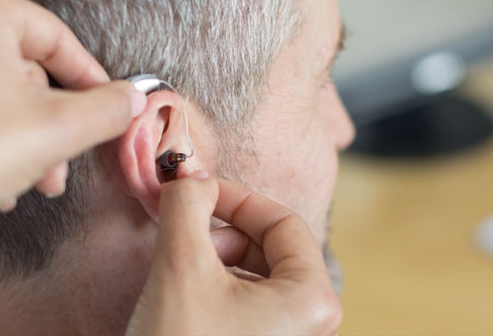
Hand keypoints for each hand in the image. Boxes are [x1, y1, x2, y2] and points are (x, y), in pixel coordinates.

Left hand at [0, 0, 145, 255]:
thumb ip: (106, 109)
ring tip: (32, 180)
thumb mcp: (57, 130)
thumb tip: (130, 100)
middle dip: (49, 125)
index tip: (109, 107)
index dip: (91, 80)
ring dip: (21, 137)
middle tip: (63, 164)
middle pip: (21, 69)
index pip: (55, 39)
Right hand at [126, 172, 341, 334]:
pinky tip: (186, 299)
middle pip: (271, 248)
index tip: (196, 192)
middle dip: (222, 233)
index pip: (282, 221)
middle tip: (183, 237)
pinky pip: (248, 304)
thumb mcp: (180, 264)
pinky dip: (216, 287)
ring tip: (180, 273)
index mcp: (312, 299)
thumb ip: (187, 204)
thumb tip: (189, 171)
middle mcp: (311, 323)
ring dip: (215, 259)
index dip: (235, 198)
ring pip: (256, 275)